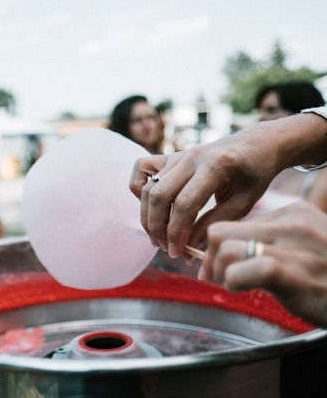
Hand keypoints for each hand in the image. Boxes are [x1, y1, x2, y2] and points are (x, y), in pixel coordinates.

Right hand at [129, 129, 278, 256]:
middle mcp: (191, 157)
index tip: (178, 253)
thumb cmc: (255, 175)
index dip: (177, 233)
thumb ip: (213, 223)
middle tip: (167, 248)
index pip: (185, 204)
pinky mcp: (169, 156)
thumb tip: (188, 246)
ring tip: (159, 237)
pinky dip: (140, 190)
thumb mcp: (243, 203)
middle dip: (158, 228)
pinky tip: (153, 206)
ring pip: (148, 188)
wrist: (256, 144)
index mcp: (215, 166)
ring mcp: (177, 155)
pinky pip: (141, 170)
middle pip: (159, 196)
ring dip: (148, 217)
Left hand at [201, 201, 326, 326]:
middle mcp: (291, 224)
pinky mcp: (290, 273)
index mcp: (294, 213)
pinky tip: (244, 289)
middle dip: (211, 258)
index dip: (220, 247)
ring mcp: (291, 247)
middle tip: (220, 277)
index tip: (223, 266)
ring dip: (221, 272)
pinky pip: (240, 271)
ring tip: (236, 284)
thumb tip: (225, 251)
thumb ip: (275, 240)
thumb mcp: (307, 246)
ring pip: (223, 249)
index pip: (233, 222)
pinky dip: (233, 283)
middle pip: (219, 232)